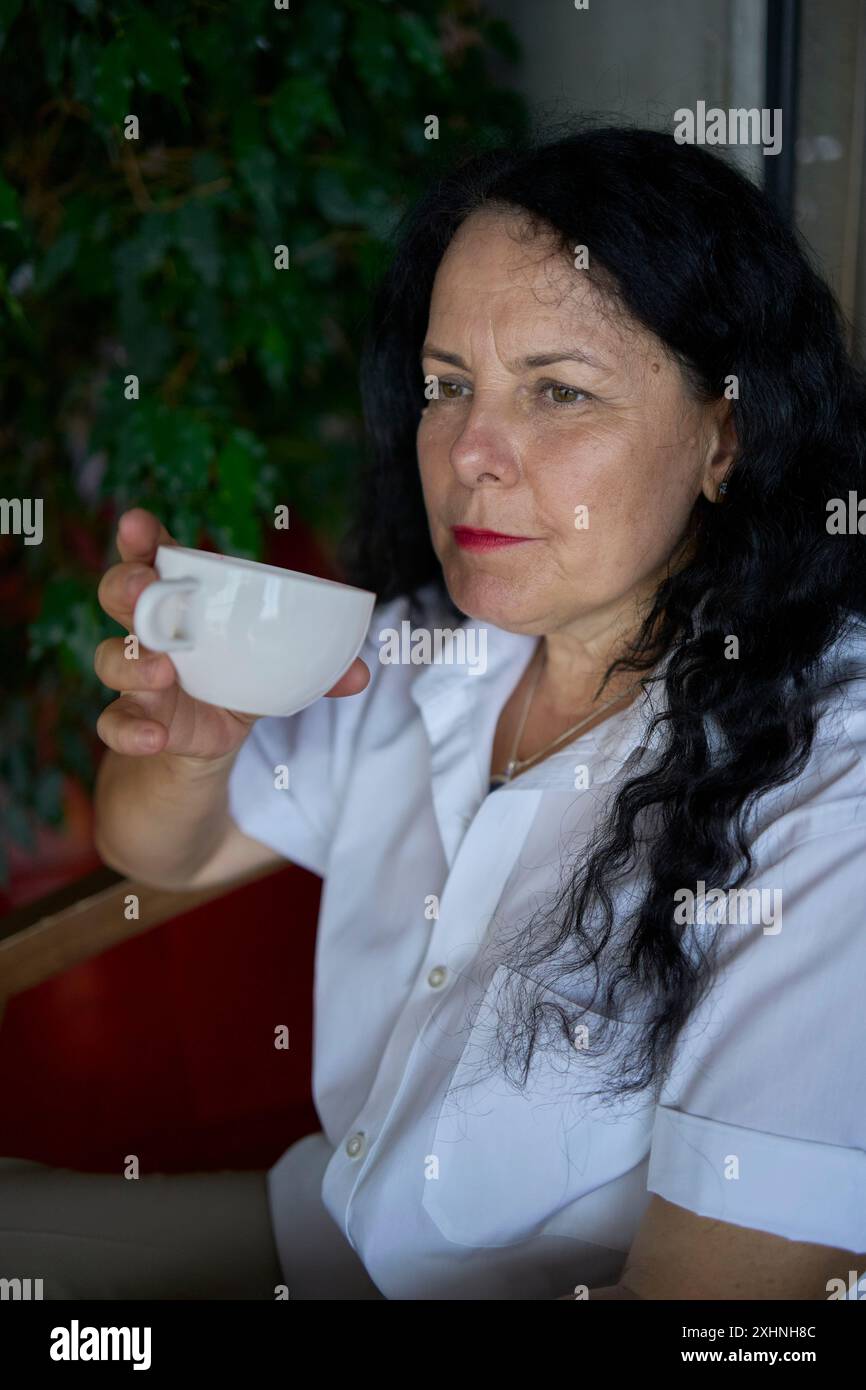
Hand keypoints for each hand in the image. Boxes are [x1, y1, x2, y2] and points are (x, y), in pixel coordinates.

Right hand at [95, 507, 370, 759]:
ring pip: (112, 656)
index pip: (152, 554)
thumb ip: (319, 667)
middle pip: (120, 593)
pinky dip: (131, 730)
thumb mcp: (278, 664)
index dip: (140, 537)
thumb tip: (362, 674)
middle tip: (144, 588)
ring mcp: (136, 673)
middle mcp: (150, 627)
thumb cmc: (240, 674)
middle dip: (126, 585)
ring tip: (163, 670)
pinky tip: (154, 736)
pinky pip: (115, 722)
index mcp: (182, 596)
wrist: (213, 735)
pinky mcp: (135, 717)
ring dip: (132, 660)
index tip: (138, 524)